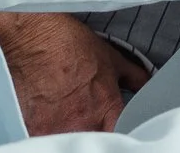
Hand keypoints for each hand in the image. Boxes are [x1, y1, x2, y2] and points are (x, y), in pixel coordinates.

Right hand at [0, 11, 149, 135]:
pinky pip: (45, 140)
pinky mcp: (34, 130)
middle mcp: (84, 123)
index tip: (116, 126)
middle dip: (95, 131)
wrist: (33, 38)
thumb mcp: (110, 57)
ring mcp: (57, 129)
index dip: (121, 131)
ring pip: (71, 141)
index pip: (122, 133)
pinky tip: (48, 116)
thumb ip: (133, 76)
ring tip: (65, 114)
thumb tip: (147, 84)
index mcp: (107, 107)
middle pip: (96, 139)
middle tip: (86, 115)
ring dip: (71, 131)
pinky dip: (49, 131)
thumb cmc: (69, 44)